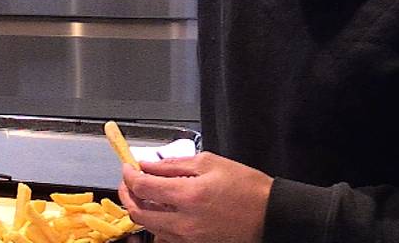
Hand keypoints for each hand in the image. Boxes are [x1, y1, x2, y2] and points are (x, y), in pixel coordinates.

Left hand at [119, 153, 272, 242]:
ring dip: (140, 209)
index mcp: (188, 196)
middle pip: (138, 212)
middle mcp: (184, 222)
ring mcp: (188, 238)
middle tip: (129, 181)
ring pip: (149, 227)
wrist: (270, 215)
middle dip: (127, 194)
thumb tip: (147, 164)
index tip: (128, 166)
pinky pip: (165, 236)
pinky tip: (162, 210)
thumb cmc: (246, 187)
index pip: (142, 187)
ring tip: (145, 193)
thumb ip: (172, 164)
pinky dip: (157, 223)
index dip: (129, 175)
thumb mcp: (209, 163)